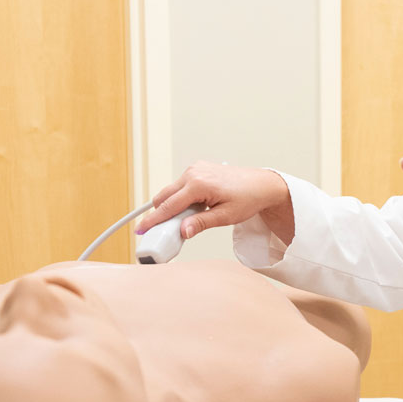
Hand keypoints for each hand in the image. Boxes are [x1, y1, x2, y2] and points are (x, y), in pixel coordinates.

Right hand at [135, 162, 291, 239]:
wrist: (262, 184)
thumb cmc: (248, 198)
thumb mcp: (225, 216)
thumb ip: (201, 223)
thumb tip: (182, 232)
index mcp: (199, 184)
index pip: (168, 206)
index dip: (153, 220)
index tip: (141, 229)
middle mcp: (194, 173)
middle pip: (164, 197)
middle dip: (161, 214)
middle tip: (164, 232)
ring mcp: (195, 169)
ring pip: (171, 191)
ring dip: (172, 206)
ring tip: (186, 221)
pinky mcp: (198, 170)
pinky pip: (180, 186)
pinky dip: (180, 198)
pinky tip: (193, 209)